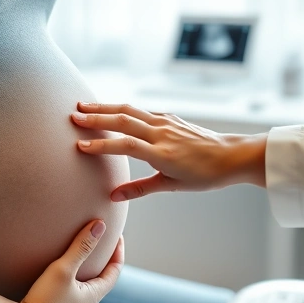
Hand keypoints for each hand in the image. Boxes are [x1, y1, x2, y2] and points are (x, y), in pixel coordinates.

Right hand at [20, 220, 123, 302]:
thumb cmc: (45, 301)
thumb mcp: (63, 269)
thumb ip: (81, 246)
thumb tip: (100, 225)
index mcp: (93, 296)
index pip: (115, 271)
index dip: (118, 252)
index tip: (118, 236)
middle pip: (101, 283)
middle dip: (102, 265)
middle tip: (99, 248)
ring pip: (85, 295)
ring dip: (86, 278)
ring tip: (79, 265)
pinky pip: (71, 302)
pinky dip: (73, 289)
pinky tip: (61, 286)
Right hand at [72, 102, 266, 200]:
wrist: (231, 155)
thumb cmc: (204, 175)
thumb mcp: (172, 185)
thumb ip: (140, 189)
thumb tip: (114, 197)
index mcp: (162, 153)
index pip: (125, 145)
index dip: (102, 144)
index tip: (80, 144)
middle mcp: (162, 133)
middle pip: (123, 120)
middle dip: (96, 117)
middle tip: (73, 115)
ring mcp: (166, 122)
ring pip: (131, 110)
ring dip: (106, 107)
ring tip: (85, 105)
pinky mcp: (169, 117)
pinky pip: (142, 111)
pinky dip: (123, 108)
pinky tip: (112, 110)